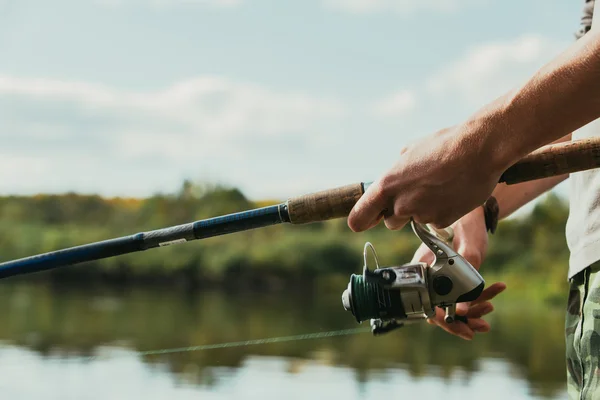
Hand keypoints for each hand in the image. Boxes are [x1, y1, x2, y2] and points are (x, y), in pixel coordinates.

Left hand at [347, 125, 506, 231]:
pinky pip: (437, 222)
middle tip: (418, 193)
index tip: (367, 220)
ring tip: (440, 187)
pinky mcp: (442, 221)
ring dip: (423, 210)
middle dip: (400, 212)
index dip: (362, 220)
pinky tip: (452, 193)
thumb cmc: (445, 145)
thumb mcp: (410, 151)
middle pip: (391, 222)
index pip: (358, 218)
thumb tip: (395, 178)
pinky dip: (443, 212)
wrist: (479, 149)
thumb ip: (397, 170)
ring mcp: (421, 215)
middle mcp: (400, 204)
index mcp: (386, 185)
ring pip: (416, 221)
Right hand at [411, 207, 505, 339]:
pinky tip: (498, 287)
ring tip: (490, 310)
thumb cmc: (467, 222)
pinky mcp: (456, 275)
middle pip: (442, 310)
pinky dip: (481, 295)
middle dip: (462, 321)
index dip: (445, 319)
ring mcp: (443, 277)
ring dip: (474, 311)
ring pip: (455, 304)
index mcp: (424, 270)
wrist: (472, 211)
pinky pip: (466, 293)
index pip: (429, 305)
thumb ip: (465, 277)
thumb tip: (462, 309)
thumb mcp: (469, 248)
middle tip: (481, 328)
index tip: (463, 324)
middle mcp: (431, 276)